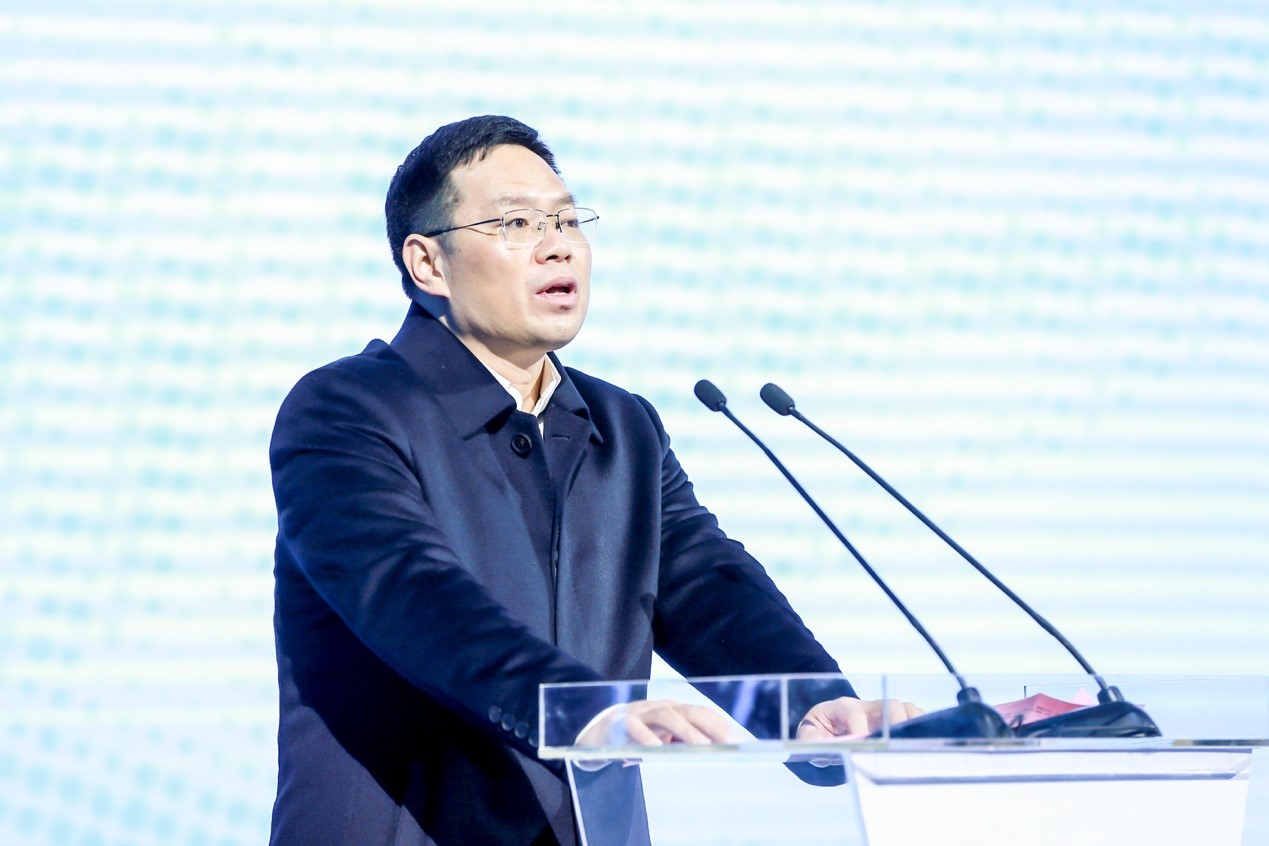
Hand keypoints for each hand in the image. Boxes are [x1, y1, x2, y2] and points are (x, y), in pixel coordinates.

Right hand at [577, 699, 735, 746]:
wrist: (594, 735)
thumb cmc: (633, 739)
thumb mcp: (660, 740)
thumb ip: (679, 743)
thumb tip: (709, 751)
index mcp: (669, 710)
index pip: (699, 712)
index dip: (718, 723)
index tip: (737, 739)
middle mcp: (656, 707)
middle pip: (687, 711)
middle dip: (710, 725)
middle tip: (729, 742)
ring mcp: (637, 712)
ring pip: (665, 715)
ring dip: (686, 730)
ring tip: (702, 745)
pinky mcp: (619, 723)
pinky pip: (635, 728)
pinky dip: (647, 738)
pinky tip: (658, 750)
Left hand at [796, 696, 924, 739]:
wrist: (825, 728)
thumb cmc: (819, 732)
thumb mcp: (807, 736)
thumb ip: (811, 741)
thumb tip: (824, 748)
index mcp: (841, 708)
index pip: (853, 713)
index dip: (859, 729)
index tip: (862, 746)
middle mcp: (864, 707)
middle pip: (887, 704)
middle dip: (894, 721)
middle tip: (895, 744)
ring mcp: (881, 713)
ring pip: (904, 708)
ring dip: (912, 723)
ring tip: (914, 742)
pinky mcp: (891, 720)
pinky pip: (911, 716)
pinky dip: (919, 726)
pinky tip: (920, 742)